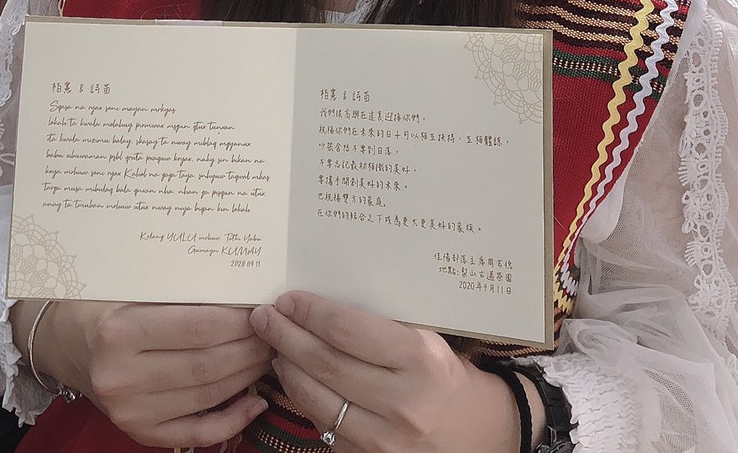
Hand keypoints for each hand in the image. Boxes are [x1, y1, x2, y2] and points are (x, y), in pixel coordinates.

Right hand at [30, 299, 273, 447]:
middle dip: (250, 348)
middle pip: (207, 364)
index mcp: (119, 331)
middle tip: (274, 333)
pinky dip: (231, 419)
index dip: (240, 321)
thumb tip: (244, 294)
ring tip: (268, 355)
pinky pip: (195, 432)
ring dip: (247, 376)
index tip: (263, 309)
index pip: (199, 328)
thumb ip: (181, 290)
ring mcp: (128, 410)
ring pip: (207, 395)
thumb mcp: (134, 286)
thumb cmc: (105, 303)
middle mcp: (121, 376)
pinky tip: (254, 400)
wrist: (65, 340)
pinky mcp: (137, 431)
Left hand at [250, 291, 516, 452]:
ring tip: (273, 344)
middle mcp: (403, 401)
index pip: (348, 329)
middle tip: (264, 316)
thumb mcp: (426, 339)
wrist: (473, 432)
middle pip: (325, 362)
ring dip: (286, 367)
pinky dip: (300, 397)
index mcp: (421, 359)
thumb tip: (319, 302)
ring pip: (316, 397)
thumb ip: (379, 325)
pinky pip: (322, 424)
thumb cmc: (443, 374)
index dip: (310, 312)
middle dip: (287, 335)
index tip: (288, 299)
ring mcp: (384, 438)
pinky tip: (291, 376)